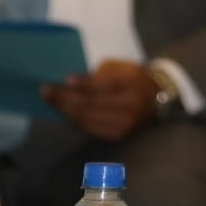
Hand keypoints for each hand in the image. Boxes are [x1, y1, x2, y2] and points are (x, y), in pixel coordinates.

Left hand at [43, 59, 158, 141]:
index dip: (84, 84)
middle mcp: (129, 109)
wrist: (158, 101)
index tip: (65, 80)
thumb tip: (72, 83)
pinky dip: (74, 120)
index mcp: (133, 88)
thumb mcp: (124, 70)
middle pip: (91, 105)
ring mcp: (123, 125)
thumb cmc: (137, 80)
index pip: (104, 87)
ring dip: (65, 110)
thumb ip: (101, 75)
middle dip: (65, 98)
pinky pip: (90, 129)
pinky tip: (64, 112)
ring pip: (87, 119)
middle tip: (47, 91)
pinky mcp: (117, 135)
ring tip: (51, 101)